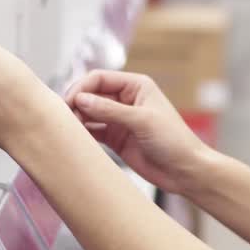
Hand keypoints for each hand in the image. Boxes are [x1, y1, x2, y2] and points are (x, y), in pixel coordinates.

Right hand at [65, 71, 209, 194]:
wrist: (185, 171)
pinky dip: (83, 133)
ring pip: (90, 113)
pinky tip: (76, 138)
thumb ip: (110, 110)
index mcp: (136, 86)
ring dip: (77, 118)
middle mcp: (126, 100)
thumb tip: (82, 99)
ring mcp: (119, 119)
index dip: (82, 88)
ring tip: (67, 129)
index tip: (69, 102)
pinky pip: (93, 131)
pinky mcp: (116, 138)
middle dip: (77, 103)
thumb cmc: (175, 141)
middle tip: (64, 117)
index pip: (99, 78)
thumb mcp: (142, 121)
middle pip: (91, 94)